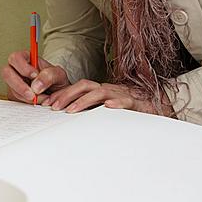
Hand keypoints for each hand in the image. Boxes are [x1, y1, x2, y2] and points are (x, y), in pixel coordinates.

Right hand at [1, 50, 69, 104]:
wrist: (58, 95)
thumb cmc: (57, 81)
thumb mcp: (59, 75)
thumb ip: (49, 76)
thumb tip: (35, 86)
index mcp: (27, 59)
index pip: (16, 57)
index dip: (22, 66)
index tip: (34, 75)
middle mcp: (17, 70)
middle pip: (6, 73)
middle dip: (19, 85)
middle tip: (32, 94)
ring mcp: (14, 83)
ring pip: (11, 89)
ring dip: (25, 96)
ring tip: (42, 98)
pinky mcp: (15, 95)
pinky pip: (15, 99)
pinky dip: (26, 102)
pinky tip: (37, 101)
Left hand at [46, 80, 172, 115]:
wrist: (154, 109)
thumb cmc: (126, 111)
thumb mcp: (103, 111)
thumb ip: (87, 110)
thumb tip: (65, 116)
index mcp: (99, 90)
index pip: (77, 87)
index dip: (62, 93)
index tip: (48, 103)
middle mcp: (108, 89)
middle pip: (85, 85)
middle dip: (67, 94)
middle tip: (54, 107)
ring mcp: (120, 94)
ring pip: (100, 92)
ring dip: (84, 100)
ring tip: (72, 110)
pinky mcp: (135, 103)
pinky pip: (125, 100)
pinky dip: (116, 103)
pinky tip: (107, 108)